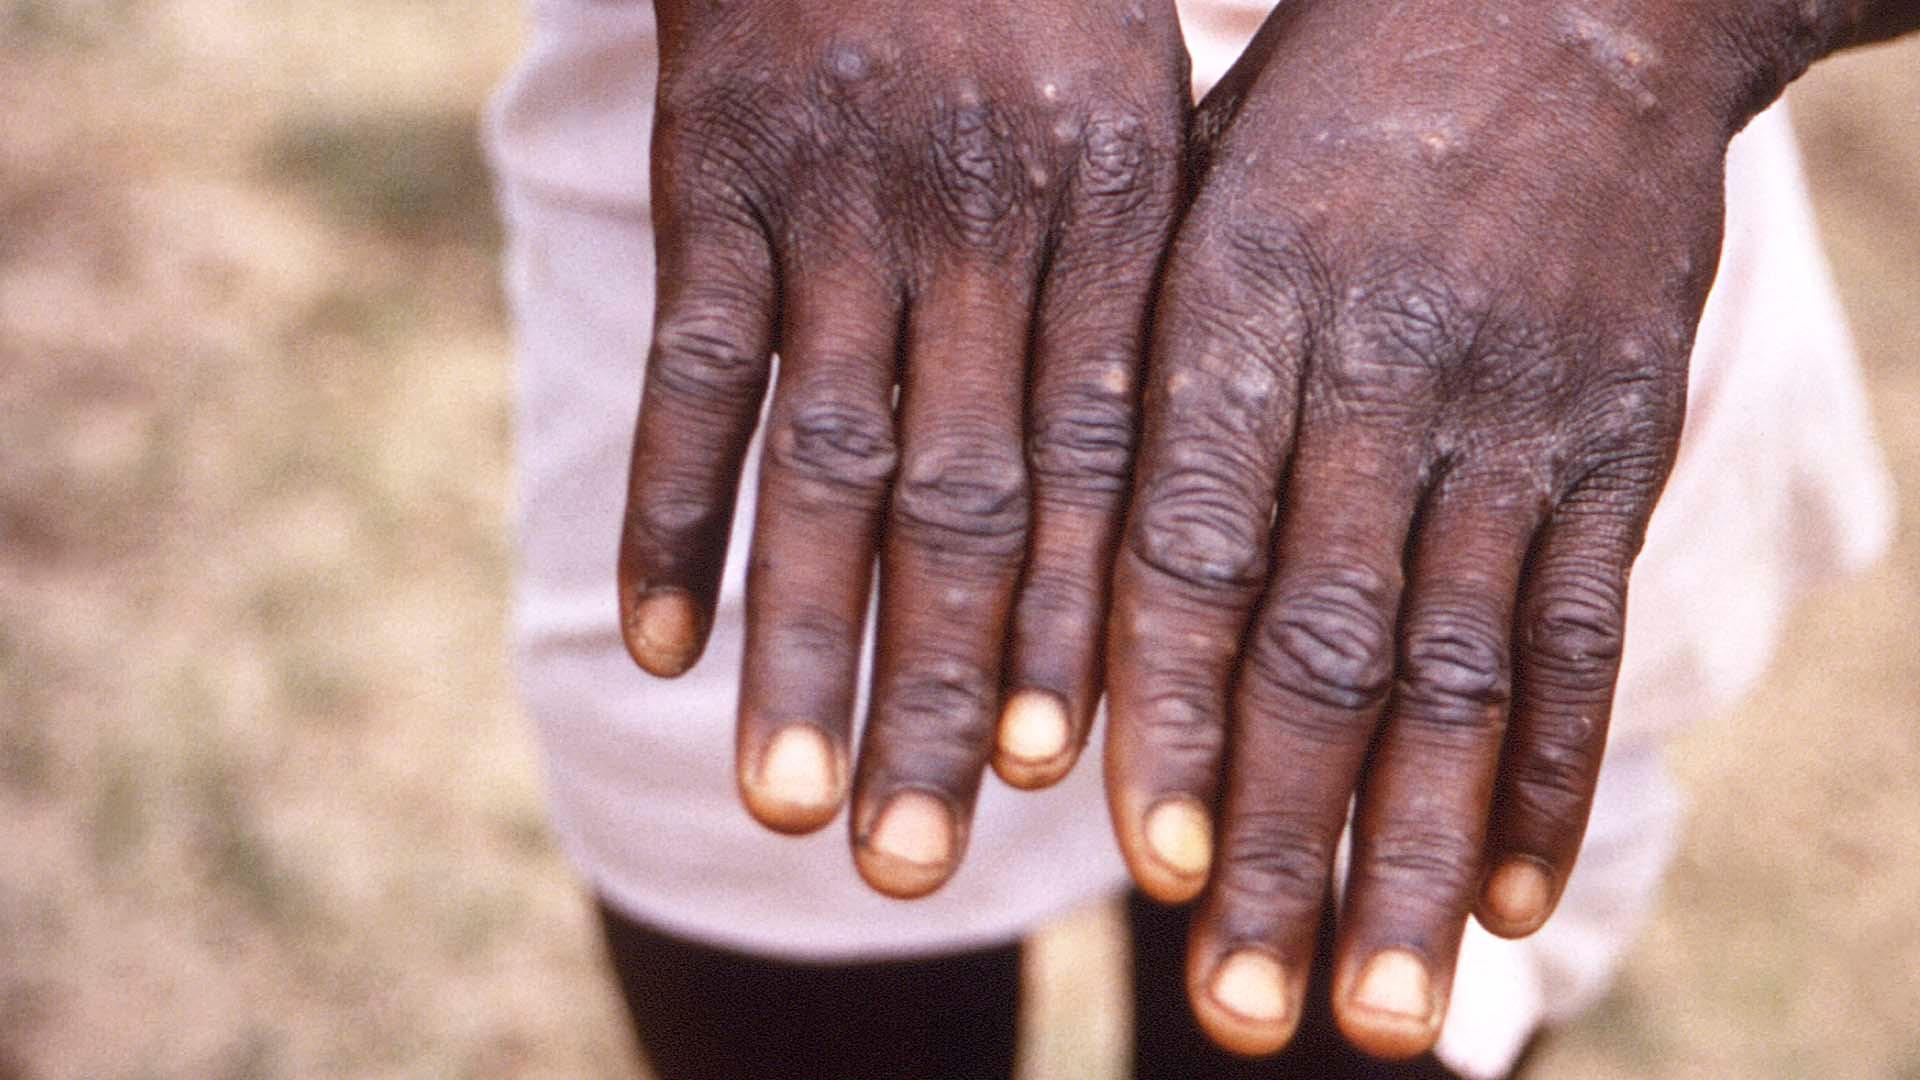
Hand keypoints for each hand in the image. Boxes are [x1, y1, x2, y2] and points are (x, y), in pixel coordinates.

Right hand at [619, 0, 1187, 896]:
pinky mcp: (715, 173)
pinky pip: (696, 368)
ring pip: (825, 461)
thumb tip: (1154, 500)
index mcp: (1118, 208)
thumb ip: (1143, 286)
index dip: (1083, 629)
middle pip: (968, 501)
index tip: (1067, 783)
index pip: (1107, 463)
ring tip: (789, 806)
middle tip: (920, 864)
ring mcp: (841, 200)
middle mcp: (984, 220)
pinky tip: (660, 646)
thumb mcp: (1140, 99)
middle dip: (947, 694)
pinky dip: (673, 510)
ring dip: (802, 647)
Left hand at [1104, 0, 1812, 1058]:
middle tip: (1239, 1014)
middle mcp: (1380, 375)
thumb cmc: (1324, 111)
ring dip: (1412, 857)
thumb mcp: (1194, 197)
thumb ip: (1133, 384)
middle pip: (1322, 646)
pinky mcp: (1615, 443)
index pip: (1189, 541)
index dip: (1163, 708)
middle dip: (1279, 840)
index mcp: (1241, 304)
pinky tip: (1511, 896)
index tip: (1138, 862)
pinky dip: (1550, 773)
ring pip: (1459, 673)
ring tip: (1378, 1016)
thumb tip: (1048, 595)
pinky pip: (1583, 630)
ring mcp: (1514, 418)